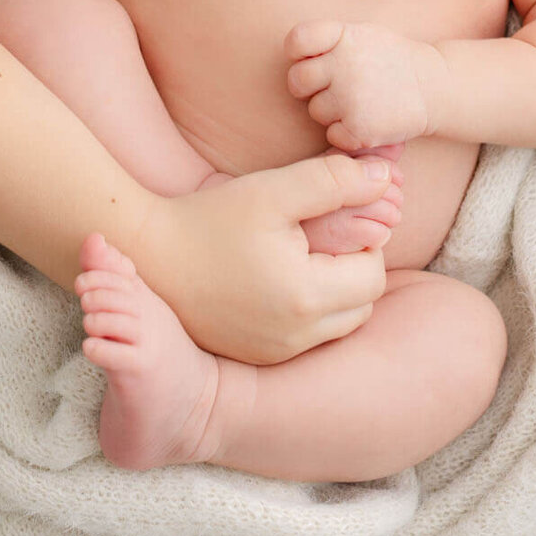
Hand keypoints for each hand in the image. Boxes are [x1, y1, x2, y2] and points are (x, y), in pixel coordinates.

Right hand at [129, 151, 393, 363]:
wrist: (150, 255)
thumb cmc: (210, 218)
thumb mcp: (272, 190)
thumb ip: (332, 181)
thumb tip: (386, 179)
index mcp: (306, 297)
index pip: (374, 274)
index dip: (364, 242)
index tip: (331, 221)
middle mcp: (296, 337)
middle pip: (362, 305)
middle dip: (353, 270)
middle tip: (320, 237)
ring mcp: (276, 352)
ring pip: (338, 325)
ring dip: (335, 294)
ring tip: (301, 257)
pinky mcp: (258, 356)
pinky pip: (307, 338)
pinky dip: (308, 312)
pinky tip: (279, 281)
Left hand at [285, 18, 442, 153]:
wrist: (434, 87)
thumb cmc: (391, 60)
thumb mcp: (363, 34)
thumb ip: (329, 40)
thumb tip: (292, 54)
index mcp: (344, 36)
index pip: (297, 40)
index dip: (297, 52)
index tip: (310, 59)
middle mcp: (345, 65)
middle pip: (296, 81)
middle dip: (309, 86)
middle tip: (334, 87)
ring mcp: (351, 98)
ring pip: (314, 111)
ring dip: (330, 111)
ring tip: (359, 101)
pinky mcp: (359, 129)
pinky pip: (331, 135)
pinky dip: (345, 133)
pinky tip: (366, 119)